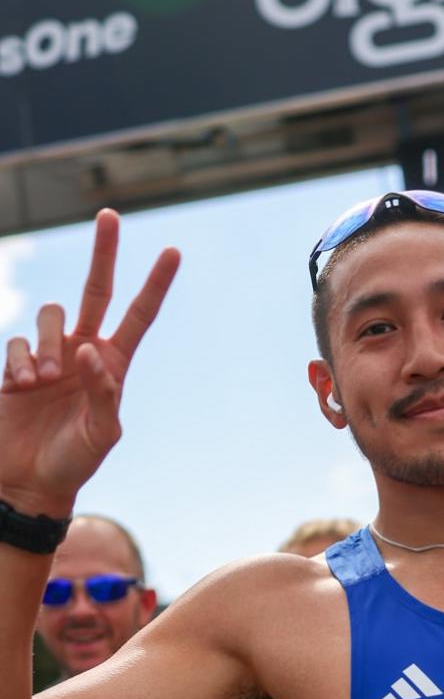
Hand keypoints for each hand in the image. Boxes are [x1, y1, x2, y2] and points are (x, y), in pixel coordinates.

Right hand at [0, 210, 179, 516]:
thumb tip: (89, 349)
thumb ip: (103, 391)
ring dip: (49, 342)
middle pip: (95, 289)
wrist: (28, 483)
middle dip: (104, 252)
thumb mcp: (101, 433)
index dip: (155, 284)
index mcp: (114, 364)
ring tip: (45, 381)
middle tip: (110, 214)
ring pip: (50, 314)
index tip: (174, 251)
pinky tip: (23, 387)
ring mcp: (48, 355)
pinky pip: (18, 341)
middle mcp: (83, 350)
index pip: (138, 315)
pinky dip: (22, 361)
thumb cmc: (73, 462)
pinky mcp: (15, 365)